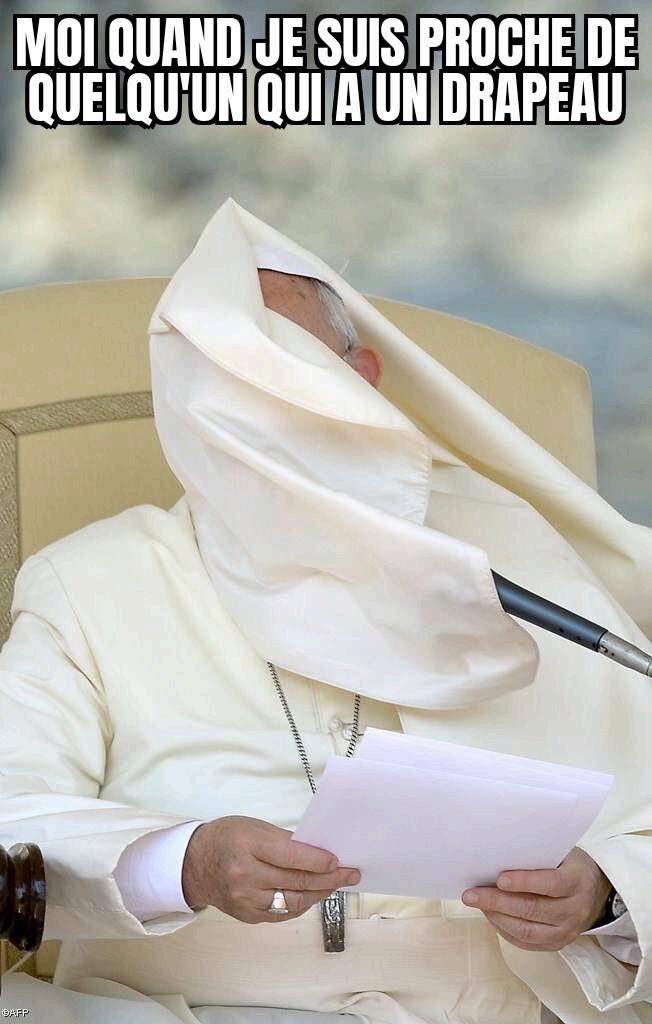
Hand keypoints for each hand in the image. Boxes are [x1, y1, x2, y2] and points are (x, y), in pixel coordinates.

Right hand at [181, 815, 359, 923]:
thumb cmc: (226, 838)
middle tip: (350, 874)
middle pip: (296, 881)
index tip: (339, 860)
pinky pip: (282, 913)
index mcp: (247, 845)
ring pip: (293, 901)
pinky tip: (313, 895)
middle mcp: (245, 875)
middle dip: (329, 878)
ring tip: (336, 885)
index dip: (319, 860)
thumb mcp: (254, 827)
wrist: (193, 864)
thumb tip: (318, 852)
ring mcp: (245, 899)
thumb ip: (285, 841)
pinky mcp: (247, 916)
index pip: (292, 856)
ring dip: (320, 894)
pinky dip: (301, 904)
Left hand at [461, 847, 611, 951]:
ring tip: (477, 903)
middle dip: (498, 901)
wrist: (595, 892)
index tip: (499, 879)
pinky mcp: (557, 944)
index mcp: (577, 882)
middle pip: (533, 909)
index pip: (550, 884)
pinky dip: (504, 930)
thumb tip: (498, 853)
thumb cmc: (569, 865)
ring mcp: (567, 931)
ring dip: (497, 917)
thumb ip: (537, 854)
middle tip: (471, 894)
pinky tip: (490, 915)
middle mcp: (575, 910)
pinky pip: (527, 943)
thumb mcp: (561, 852)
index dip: (524, 882)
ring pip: (527, 930)